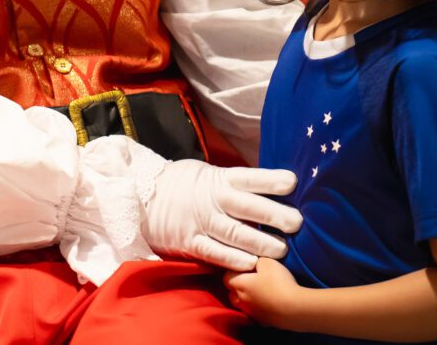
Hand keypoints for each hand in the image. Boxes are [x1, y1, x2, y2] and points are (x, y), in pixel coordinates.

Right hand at [142, 159, 301, 270]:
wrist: (139, 196)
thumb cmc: (180, 183)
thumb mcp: (204, 173)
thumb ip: (231, 182)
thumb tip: (266, 187)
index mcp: (218, 179)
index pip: (249, 178)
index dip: (270, 180)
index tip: (292, 183)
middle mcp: (212, 200)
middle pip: (248, 207)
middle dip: (274, 215)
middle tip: (297, 223)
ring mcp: (201, 222)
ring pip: (236, 234)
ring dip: (260, 243)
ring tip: (282, 250)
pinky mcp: (189, 242)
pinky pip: (215, 253)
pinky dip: (233, 259)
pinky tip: (252, 264)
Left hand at [224, 257, 307, 329]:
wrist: (295, 309)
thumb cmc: (278, 282)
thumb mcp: (268, 262)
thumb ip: (257, 261)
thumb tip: (254, 264)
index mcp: (240, 285)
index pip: (226, 278)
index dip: (232, 271)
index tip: (243, 266)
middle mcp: (242, 301)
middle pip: (232, 293)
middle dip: (237, 286)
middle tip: (250, 278)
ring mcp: (252, 314)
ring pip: (243, 305)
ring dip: (247, 299)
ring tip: (260, 291)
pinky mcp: (263, 322)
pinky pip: (256, 314)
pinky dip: (259, 309)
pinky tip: (270, 304)